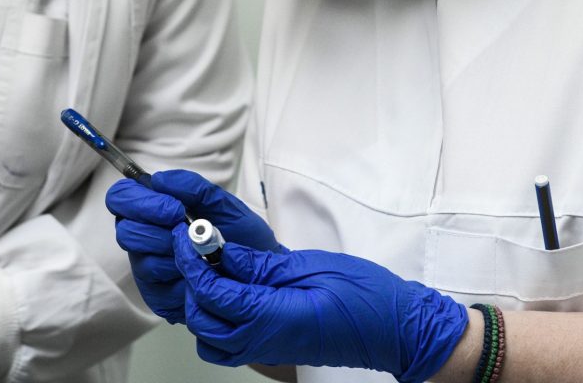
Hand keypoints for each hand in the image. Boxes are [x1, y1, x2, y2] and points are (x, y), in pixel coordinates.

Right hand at [106, 169, 280, 322]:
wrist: (264, 278)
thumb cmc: (243, 239)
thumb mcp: (226, 207)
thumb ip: (195, 189)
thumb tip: (159, 179)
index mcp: (156, 210)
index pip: (122, 198)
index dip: (139, 200)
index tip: (173, 208)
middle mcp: (145, 238)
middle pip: (125, 229)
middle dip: (156, 226)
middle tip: (185, 228)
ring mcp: (149, 268)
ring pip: (139, 256)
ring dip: (171, 250)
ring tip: (198, 251)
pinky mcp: (156, 295)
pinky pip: (154, 283)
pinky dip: (178, 274)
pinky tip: (198, 272)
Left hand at [172, 226, 468, 382]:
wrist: (396, 330)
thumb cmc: (364, 296)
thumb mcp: (311, 267)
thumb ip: (262, 265)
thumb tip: (223, 252)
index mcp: (271, 318)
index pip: (211, 292)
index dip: (192, 260)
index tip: (186, 232)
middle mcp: (262, 341)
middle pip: (200, 317)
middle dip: (191, 279)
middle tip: (197, 244)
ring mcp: (266, 350)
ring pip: (209, 336)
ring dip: (201, 303)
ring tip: (213, 266)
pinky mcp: (272, 349)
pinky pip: (228, 344)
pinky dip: (216, 322)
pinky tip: (232, 291)